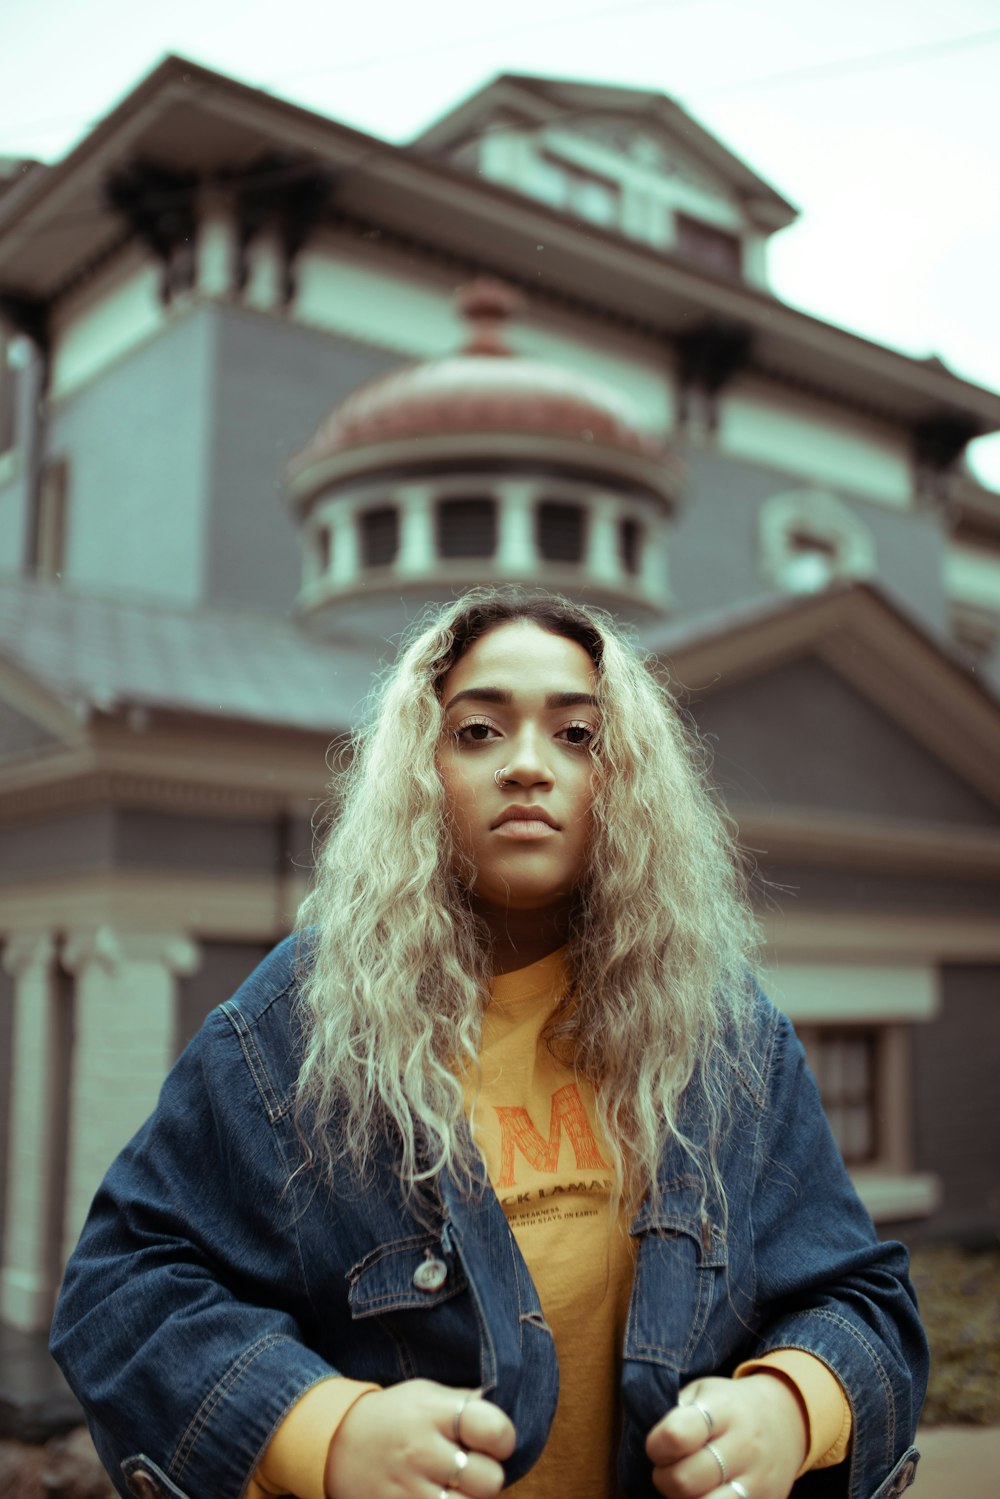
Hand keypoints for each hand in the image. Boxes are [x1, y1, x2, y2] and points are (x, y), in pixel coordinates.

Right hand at [325, 1379, 515, 1498]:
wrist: (335, 1442)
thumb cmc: (394, 1416)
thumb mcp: (426, 1394)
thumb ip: (465, 1403)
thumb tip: (503, 1414)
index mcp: (433, 1413)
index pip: (493, 1429)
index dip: (503, 1438)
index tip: (494, 1441)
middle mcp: (421, 1452)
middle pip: (489, 1481)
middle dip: (487, 1477)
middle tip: (472, 1469)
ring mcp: (408, 1490)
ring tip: (455, 1488)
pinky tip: (438, 1497)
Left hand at [646, 1374, 806, 1498]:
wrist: (784, 1419)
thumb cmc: (728, 1406)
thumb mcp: (702, 1392)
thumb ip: (674, 1413)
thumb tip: (648, 1442)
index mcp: (723, 1409)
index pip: (676, 1436)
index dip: (656, 1446)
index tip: (658, 1446)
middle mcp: (743, 1446)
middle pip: (684, 1480)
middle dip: (664, 1479)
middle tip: (668, 1470)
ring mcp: (756, 1481)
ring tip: (687, 1487)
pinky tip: (703, 1495)